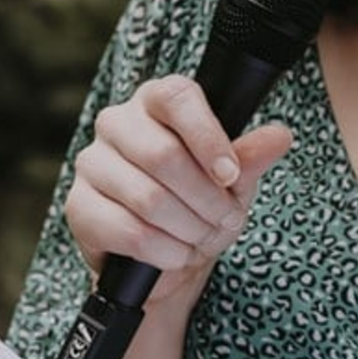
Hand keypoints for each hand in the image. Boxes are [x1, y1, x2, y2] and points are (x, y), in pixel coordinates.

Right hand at [63, 74, 293, 323]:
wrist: (166, 260)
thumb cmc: (200, 205)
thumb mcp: (234, 181)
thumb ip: (251, 157)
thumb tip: (279, 136)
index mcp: (157, 101)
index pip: (178, 98)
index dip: (208, 138)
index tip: (230, 176)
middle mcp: (117, 122)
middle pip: (163, 154)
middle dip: (205, 198)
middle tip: (225, 219)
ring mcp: (91, 163)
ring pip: (148, 198)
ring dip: (188, 228)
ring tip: (201, 238)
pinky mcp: (78, 206)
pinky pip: (128, 231)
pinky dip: (164, 251)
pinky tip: (175, 254)